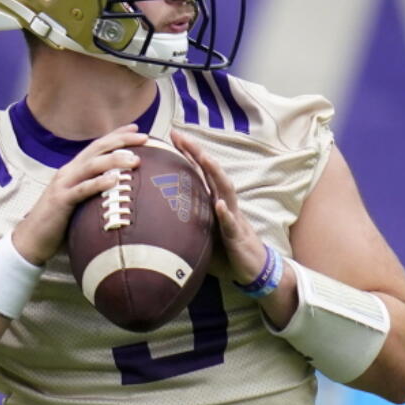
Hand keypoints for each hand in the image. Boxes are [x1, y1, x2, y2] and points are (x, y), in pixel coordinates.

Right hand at [12, 125, 148, 264]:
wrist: (31, 239)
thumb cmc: (59, 222)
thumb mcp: (78, 201)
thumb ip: (94, 192)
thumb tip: (121, 191)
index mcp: (73, 170)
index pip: (97, 146)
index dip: (116, 135)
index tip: (137, 128)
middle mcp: (68, 172)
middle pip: (97, 149)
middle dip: (121, 140)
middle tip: (145, 137)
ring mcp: (63, 185)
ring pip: (91, 165)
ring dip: (115, 160)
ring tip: (135, 159)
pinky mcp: (61, 201)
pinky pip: (82, 189)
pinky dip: (99, 183)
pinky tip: (115, 179)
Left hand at [170, 129, 266, 284]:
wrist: (253, 269)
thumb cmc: (225, 250)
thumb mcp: (200, 235)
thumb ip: (182, 224)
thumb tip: (150, 222)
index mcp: (213, 201)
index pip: (199, 172)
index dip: (187, 153)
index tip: (172, 135)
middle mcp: (223, 204)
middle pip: (211, 173)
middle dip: (197, 152)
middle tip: (180, 135)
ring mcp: (232, 218)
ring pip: (225, 191)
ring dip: (216, 173)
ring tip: (205, 157)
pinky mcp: (237, 237)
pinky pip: (231, 224)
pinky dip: (226, 213)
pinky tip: (219, 204)